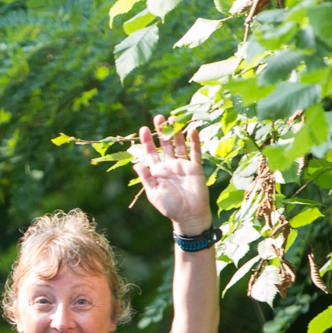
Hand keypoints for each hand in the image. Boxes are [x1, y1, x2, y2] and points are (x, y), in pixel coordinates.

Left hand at [133, 115, 211, 234]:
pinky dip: (194, 141)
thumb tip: (135, 164)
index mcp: (158, 171)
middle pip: (165, 145)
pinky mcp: (195, 167)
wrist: (189, 215)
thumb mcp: (154, 192)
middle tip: (158, 117)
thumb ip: (146, 178)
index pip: (151, 152)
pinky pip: (195, 152)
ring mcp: (183, 165)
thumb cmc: (169, 206)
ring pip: (179, 145)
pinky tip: (192, 130)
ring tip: (173, 119)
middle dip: (161, 131)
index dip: (147, 141)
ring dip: (176, 133)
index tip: (143, 129)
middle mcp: (170, 165)